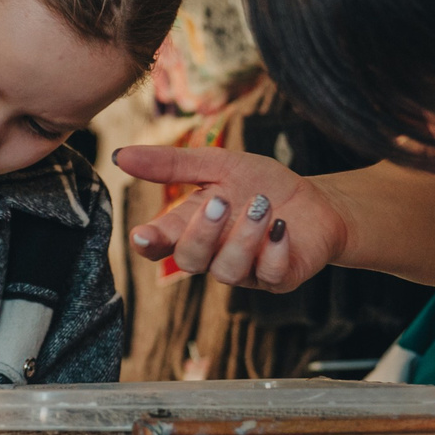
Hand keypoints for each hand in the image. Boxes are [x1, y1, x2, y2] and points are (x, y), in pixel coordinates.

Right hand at [113, 145, 346, 293]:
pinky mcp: (278, 277)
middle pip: (189, 260)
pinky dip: (273, 251)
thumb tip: (119, 156)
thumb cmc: (259, 184)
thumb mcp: (216, 165)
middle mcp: (213, 255)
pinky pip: (269, 275)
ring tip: (262, 206)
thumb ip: (170, 164)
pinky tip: (282, 228)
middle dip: (202, 232)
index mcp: (191, 228)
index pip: (159, 244)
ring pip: (227, 270)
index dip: (149, 243)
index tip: (144, 234)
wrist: (315, 200)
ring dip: (243, 237)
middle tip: (220, 201)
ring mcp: (245, 271)